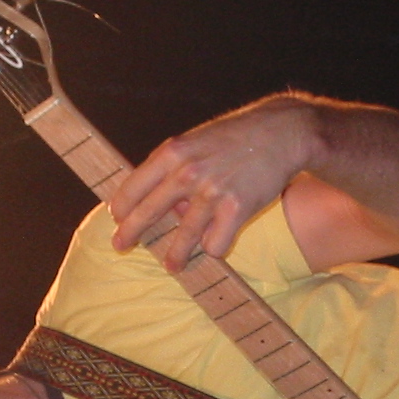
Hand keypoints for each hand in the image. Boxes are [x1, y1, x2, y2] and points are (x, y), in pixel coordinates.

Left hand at [110, 95, 315, 271]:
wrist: (282, 133)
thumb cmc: (236, 136)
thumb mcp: (196, 141)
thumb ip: (174, 166)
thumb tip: (159, 202)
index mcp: (173, 153)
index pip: (133, 186)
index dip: (122, 206)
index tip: (117, 217)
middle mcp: (187, 173)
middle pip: (147, 214)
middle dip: (130, 234)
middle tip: (120, 245)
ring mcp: (211, 193)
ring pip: (183, 237)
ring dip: (175, 256)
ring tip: (172, 266)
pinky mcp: (236, 210)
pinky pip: (215, 243)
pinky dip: (215, 247)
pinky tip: (216, 244)